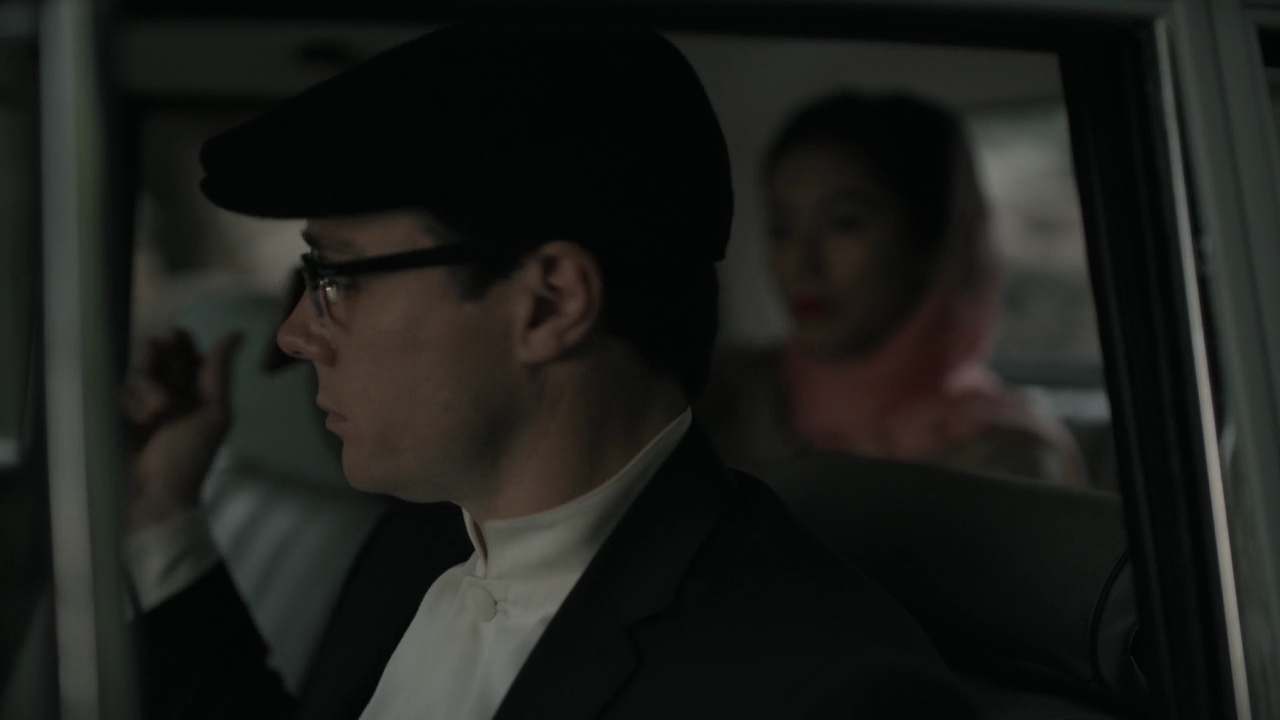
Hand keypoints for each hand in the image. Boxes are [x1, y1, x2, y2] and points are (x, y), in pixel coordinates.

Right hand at [122, 328, 242, 532]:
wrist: (156, 491)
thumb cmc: (192, 454)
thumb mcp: (214, 412)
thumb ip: (219, 371)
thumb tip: (237, 332)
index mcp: (196, 384)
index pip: (184, 346)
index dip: (179, 341)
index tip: (176, 338)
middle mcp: (169, 386)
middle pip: (155, 350)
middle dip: (159, 365)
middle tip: (167, 388)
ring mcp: (142, 398)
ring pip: (137, 369)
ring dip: (147, 387)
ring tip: (156, 414)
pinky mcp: (120, 410)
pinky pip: (119, 390)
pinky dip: (131, 403)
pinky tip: (139, 423)